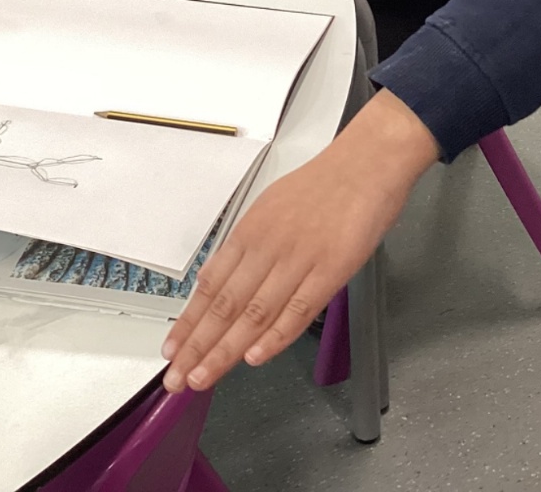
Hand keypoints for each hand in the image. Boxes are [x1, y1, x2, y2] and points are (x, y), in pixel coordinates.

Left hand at [162, 90, 438, 392]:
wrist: (368, 160)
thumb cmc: (325, 183)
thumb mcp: (272, 206)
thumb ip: (249, 245)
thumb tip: (224, 278)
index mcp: (250, 232)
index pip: (211, 286)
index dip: (189, 323)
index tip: (172, 351)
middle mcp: (267, 247)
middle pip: (224, 305)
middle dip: (197, 347)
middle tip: (177, 379)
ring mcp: (299, 259)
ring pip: (254, 313)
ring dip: (226, 351)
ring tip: (204, 378)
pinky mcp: (332, 268)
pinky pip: (299, 308)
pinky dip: (276, 335)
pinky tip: (255, 357)